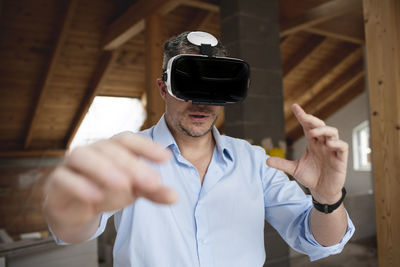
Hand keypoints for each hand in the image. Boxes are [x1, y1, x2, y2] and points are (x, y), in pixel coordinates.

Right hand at [44, 134, 176, 226]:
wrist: (76, 210)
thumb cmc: (107, 191)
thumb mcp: (134, 191)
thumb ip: (153, 191)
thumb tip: (175, 196)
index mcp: (112, 148)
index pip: (129, 140)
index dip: (147, 147)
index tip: (166, 158)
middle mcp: (93, 151)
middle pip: (111, 150)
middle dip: (133, 165)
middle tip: (152, 182)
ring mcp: (72, 164)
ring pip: (84, 157)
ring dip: (105, 169)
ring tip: (124, 185)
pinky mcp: (56, 181)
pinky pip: (64, 179)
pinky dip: (80, 186)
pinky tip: (96, 197)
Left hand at [267, 104, 347, 203]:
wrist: (321, 191)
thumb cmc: (311, 177)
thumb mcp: (294, 169)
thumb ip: (282, 164)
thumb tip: (266, 160)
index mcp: (312, 143)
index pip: (307, 126)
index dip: (302, 116)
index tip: (295, 107)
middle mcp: (322, 144)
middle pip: (320, 126)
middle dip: (313, 120)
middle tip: (304, 117)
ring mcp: (332, 150)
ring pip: (332, 133)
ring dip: (324, 130)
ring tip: (313, 133)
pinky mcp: (341, 159)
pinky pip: (342, 147)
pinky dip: (337, 143)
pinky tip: (329, 144)